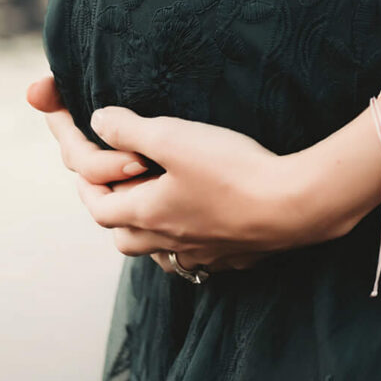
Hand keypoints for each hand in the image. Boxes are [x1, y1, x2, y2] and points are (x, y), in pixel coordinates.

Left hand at [26, 73, 375, 278]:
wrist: (294, 206)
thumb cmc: (232, 170)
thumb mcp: (173, 136)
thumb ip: (129, 128)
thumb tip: (99, 122)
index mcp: (147, 214)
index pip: (98, 207)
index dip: (87, 183)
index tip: (86, 160)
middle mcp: (168, 242)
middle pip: (122, 237)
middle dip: (112, 209)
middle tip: (117, 183)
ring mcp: (202, 254)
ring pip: (158, 251)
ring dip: (147, 230)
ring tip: (155, 203)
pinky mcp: (232, 256)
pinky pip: (195, 258)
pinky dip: (184, 241)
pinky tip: (199, 223)